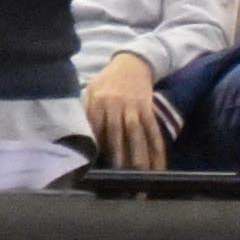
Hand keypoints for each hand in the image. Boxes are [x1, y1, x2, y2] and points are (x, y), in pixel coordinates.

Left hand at [83, 54, 172, 170]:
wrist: (131, 63)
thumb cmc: (107, 81)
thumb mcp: (91, 90)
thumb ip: (85, 110)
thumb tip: (80, 134)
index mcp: (98, 101)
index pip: (96, 126)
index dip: (97, 145)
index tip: (97, 164)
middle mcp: (116, 104)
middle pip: (117, 132)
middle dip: (118, 154)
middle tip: (120, 175)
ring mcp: (134, 107)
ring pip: (136, 133)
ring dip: (139, 154)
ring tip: (141, 174)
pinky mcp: (148, 108)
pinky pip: (153, 129)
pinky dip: (157, 147)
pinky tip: (159, 163)